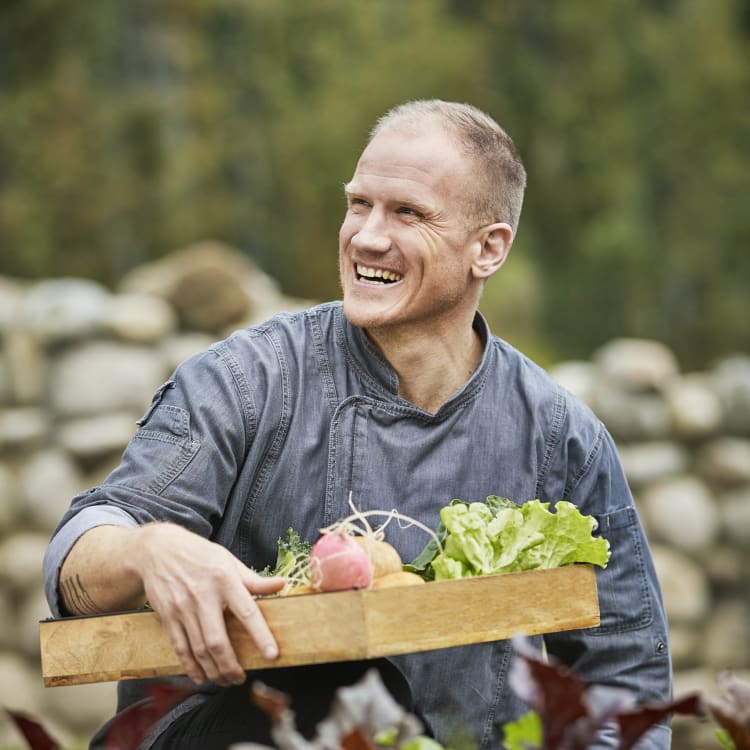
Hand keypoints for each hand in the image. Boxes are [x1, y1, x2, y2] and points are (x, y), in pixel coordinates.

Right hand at [136, 523, 284, 686]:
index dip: (261, 635)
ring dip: (213, 671)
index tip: (272, 655)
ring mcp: (183, 608)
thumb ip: (254, 579)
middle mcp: (203, 595)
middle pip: (218, 641)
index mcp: (225, 579)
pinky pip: (180, 648)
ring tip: (225, 680)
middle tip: (241, 678)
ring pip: (199, 649)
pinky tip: (200, 676)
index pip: (247, 612)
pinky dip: (190, 666)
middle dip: (230, 666)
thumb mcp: (229, 560)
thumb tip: (282, 584)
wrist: (159, 550)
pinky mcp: (167, 616)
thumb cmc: (200, 555)